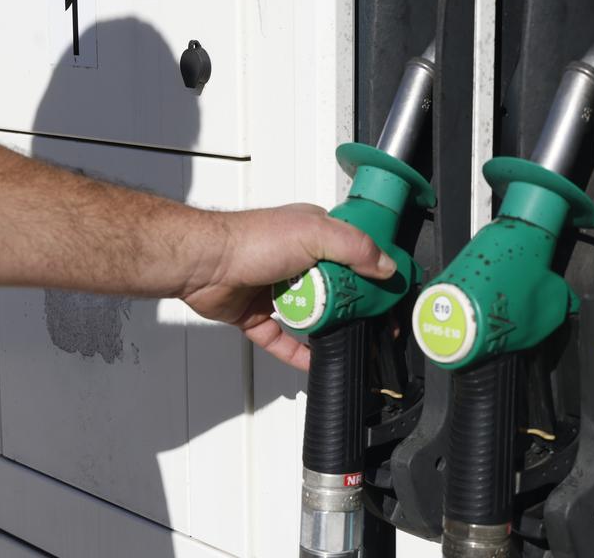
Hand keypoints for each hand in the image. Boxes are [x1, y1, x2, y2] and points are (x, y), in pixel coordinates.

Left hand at [181, 204, 396, 370]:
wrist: (204, 263)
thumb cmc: (250, 239)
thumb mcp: (314, 232)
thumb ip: (355, 247)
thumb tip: (385, 266)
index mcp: (312, 234)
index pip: (352, 251)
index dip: (372, 269)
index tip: (388, 290)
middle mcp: (295, 260)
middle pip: (334, 287)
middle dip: (353, 305)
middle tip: (374, 323)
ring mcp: (275, 289)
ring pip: (310, 314)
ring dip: (326, 326)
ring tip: (349, 340)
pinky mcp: (257, 314)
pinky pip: (282, 339)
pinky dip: (298, 352)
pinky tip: (315, 361)